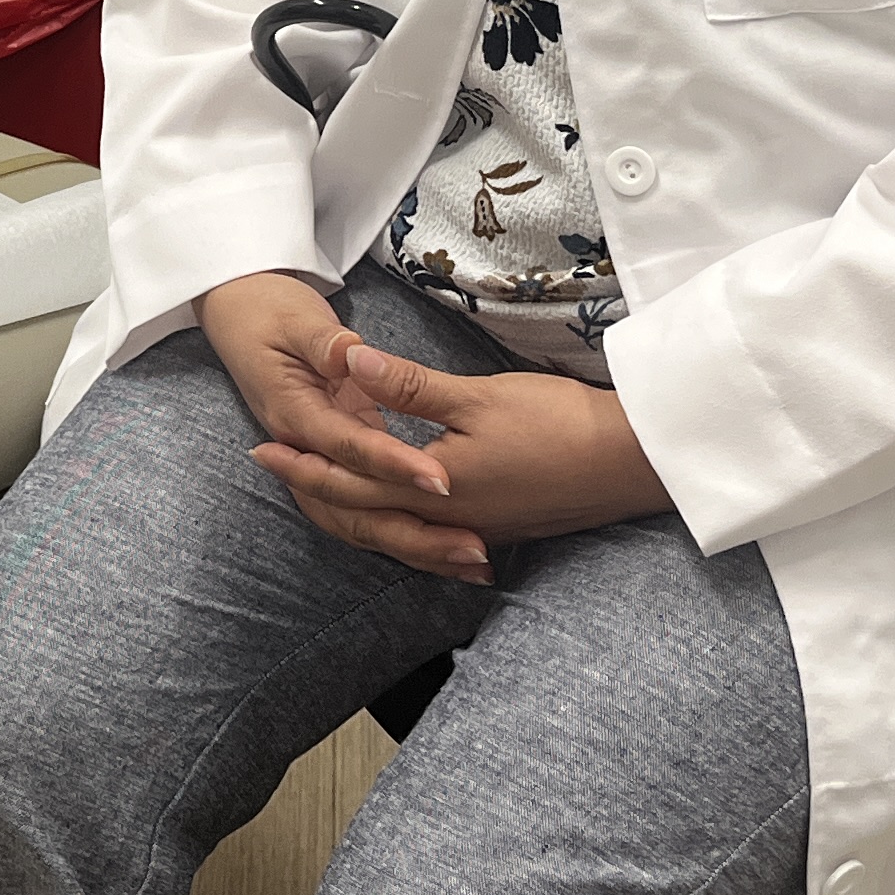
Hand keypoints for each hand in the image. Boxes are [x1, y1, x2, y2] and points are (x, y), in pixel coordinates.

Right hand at [199, 271, 484, 579]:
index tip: (441, 479)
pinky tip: (451, 550)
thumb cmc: (269, 313)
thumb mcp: (294, 318)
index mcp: (294, 414)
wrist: (239, 318)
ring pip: (363, 523)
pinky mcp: (337, 468)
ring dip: (416, 547)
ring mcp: (318, 465)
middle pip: (356, 509)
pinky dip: (407, 536)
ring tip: (474, 565)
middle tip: (474, 547)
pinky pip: (369, 514)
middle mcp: (304, 451)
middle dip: (416, 533)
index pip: (348, 447)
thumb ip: (322, 341)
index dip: (392, 464)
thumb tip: (348, 352)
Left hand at [251, 339, 675, 582]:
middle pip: (364, 514)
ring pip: (395, 528)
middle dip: (318, 491)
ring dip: (356, 510)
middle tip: (278, 471)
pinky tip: (400, 511)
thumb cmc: (557, 425)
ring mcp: (475, 528)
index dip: (303, 465)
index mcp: (432, 488)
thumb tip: (350, 362)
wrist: (630, 465)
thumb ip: (409, 386)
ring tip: (326, 490)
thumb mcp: (476, 396)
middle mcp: (447, 520)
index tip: (264, 449)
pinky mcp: (500, 526)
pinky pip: (428, 532)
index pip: (348, 481)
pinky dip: (397, 520)